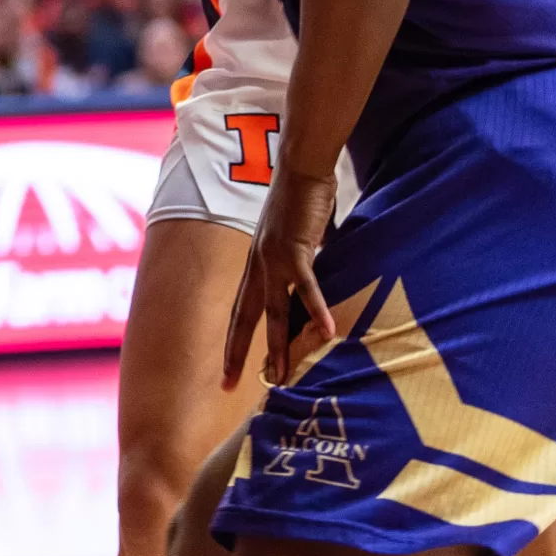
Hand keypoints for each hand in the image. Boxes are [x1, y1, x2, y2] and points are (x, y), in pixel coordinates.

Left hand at [223, 169, 341, 388]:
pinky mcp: (296, 249)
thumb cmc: (301, 203)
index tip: (228, 371)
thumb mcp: (294, 242)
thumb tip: (309, 284)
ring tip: (281, 377)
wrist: (301, 169)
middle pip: (243, 319)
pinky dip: (316, 308)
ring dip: (278, 346)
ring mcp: (274, 260)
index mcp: (256, 267)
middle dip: (236, 354)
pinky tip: (327, 331)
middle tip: (228, 386)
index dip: (233, 342)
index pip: (238, 312)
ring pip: (272, 312)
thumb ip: (298, 266)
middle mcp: (258, 267)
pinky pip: (306, 286)